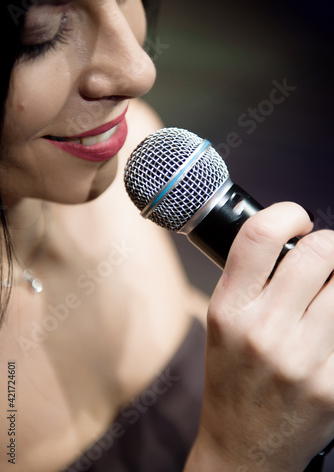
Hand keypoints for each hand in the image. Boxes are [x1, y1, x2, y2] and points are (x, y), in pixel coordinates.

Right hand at [191, 202, 333, 471]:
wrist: (244, 449)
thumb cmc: (232, 382)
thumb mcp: (222, 324)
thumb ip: (252, 280)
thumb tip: (295, 242)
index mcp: (228, 310)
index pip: (259, 236)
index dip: (287, 214)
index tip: (298, 221)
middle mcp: (262, 331)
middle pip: (319, 252)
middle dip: (329, 245)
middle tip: (325, 258)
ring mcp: (301, 360)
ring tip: (328, 294)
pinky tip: (330, 327)